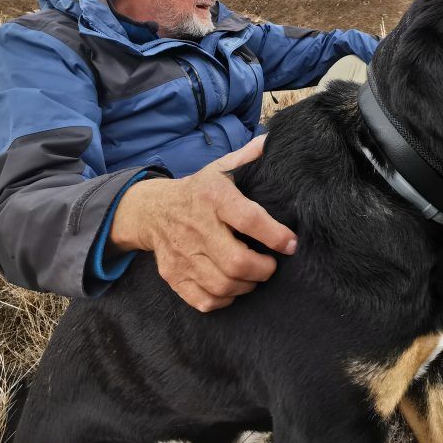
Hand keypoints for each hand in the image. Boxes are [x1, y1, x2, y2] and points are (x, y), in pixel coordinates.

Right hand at [109, 135, 296, 311]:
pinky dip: (225, 299)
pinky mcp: (174, 275)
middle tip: (271, 264)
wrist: (151, 210)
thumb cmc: (198, 190)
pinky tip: (233, 287)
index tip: (291, 244)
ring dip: (247, 285)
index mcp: (213, 197)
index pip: (248, 219)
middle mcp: (197, 227)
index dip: (275, 235)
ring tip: (254, 275)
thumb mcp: (220, 168)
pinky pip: (204, 300)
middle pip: (236, 262)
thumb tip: (273, 142)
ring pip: (223, 285)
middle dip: (263, 269)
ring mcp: (183, 255)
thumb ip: (248, 157)